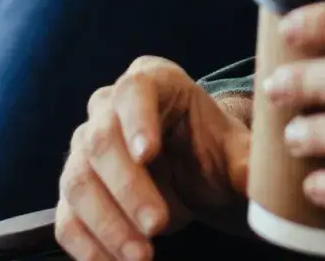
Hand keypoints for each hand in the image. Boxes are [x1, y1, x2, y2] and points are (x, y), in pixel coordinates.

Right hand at [56, 57, 250, 260]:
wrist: (190, 175)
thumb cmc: (209, 150)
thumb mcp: (232, 152)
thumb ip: (245, 163)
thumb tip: (258, 181)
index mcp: (152, 81)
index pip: (135, 90)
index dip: (137, 120)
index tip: (148, 153)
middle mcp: (108, 108)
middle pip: (101, 140)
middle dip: (128, 188)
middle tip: (157, 226)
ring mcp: (84, 149)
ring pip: (79, 181)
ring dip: (108, 224)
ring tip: (142, 257)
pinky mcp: (74, 190)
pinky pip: (66, 217)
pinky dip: (86, 246)